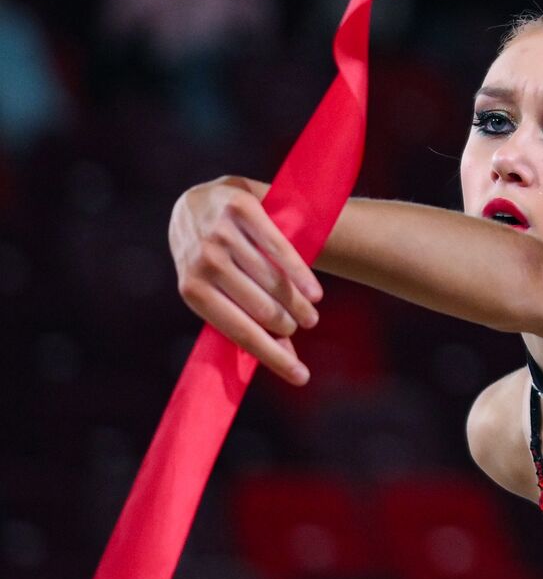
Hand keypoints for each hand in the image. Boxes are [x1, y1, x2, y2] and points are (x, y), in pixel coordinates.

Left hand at [169, 175, 323, 385]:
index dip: (273, 358)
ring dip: (298, 304)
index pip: (240, 332)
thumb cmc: (214, 258)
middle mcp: (203, 261)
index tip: (302, 378)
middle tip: (305, 326)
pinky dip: (301, 273)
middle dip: (288, 325)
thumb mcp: (218, 290)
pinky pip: (280, 247)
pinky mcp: (241, 207)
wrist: (198, 201)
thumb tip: (288, 362)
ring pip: (272, 279)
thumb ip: (249, 321)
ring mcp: (220, 233)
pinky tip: (314, 293)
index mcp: (191, 290)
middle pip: (261, 308)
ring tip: (311, 314)